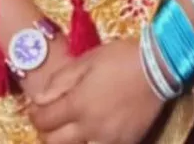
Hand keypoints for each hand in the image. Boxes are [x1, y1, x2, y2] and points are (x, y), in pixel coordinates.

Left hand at [30, 38, 164, 143]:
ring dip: (69, 140)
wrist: (158, 67)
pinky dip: (93, 142)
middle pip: (55, 142)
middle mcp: (89, 128)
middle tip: (50, 119)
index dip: (35, 116)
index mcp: (77, 105)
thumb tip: (39, 99)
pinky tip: (95, 130)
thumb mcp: (87, 60)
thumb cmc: (120, 58)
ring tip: (73, 126)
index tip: (35, 109)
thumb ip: (60, 81)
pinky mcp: (125, 143)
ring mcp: (108, 139)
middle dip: (47, 132)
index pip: (44, 121)